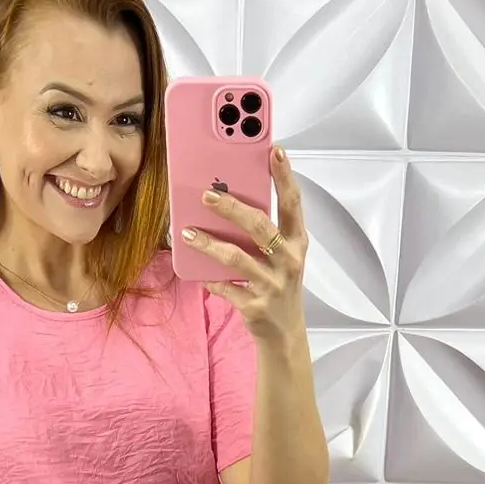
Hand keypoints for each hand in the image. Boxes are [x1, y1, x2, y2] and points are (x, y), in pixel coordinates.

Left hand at [181, 143, 307, 344]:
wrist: (284, 333)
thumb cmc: (279, 285)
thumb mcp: (282, 256)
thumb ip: (264, 232)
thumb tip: (228, 200)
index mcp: (297, 242)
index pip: (292, 203)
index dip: (285, 175)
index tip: (274, 150)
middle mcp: (288, 261)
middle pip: (260, 226)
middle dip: (232, 208)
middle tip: (207, 195)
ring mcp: (272, 285)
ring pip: (236, 257)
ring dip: (208, 244)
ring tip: (187, 232)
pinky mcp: (255, 306)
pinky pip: (226, 287)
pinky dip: (210, 279)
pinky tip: (198, 272)